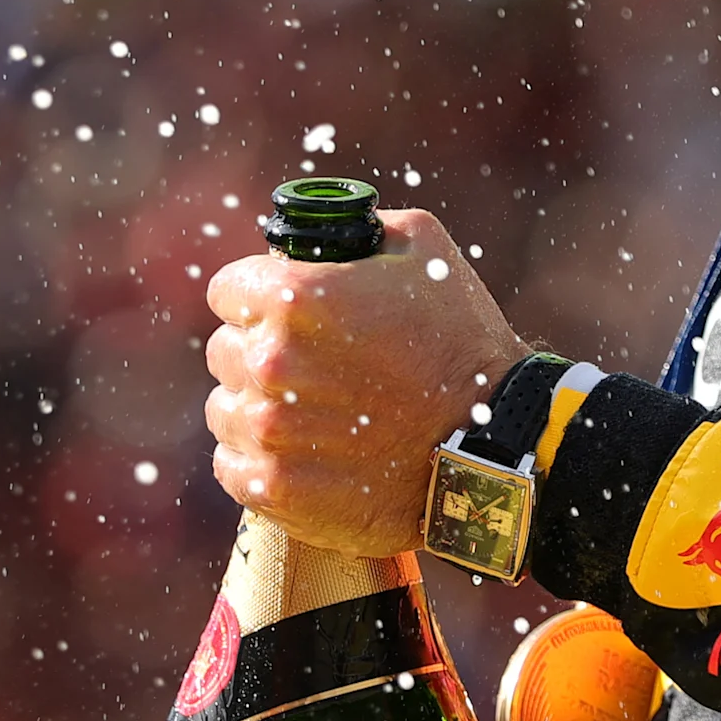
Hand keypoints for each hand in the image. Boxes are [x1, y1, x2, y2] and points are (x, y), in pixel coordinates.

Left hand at [204, 209, 532, 558]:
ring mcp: (270, 432)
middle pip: (225, 351)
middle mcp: (272, 362)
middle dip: (259, 352)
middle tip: (311, 368)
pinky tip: (302, 455)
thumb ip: (358, 228)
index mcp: (295, 297)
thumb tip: (318, 236)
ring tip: (311, 416)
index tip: (283, 313)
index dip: (256, 297)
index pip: (228, 291)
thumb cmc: (461, 342)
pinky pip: (233, 466)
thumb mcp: (423, 249)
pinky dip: (261, 462)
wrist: (495, 445)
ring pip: (226, 410)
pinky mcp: (277, 491)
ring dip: (258, 408)